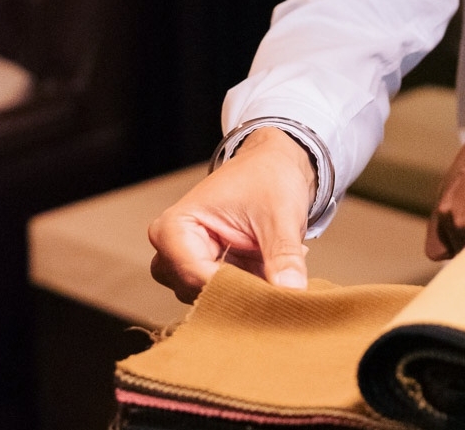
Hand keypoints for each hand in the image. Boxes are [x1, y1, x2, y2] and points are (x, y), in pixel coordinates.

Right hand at [148, 127, 316, 302]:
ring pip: (211, 299)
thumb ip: (284, 255)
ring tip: (278, 269)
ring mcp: (188, 263)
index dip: (234, 288)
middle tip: (278, 286)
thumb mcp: (281, 214)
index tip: (270, 293)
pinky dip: (252, 287)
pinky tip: (275, 269)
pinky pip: (225, 295)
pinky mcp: (209, 271)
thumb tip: (292, 292)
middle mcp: (172, 249)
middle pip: (198, 293)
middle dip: (240, 293)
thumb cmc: (269, 177)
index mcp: (174, 226)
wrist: (276, 164)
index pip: (194, 275)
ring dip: (247, 291)